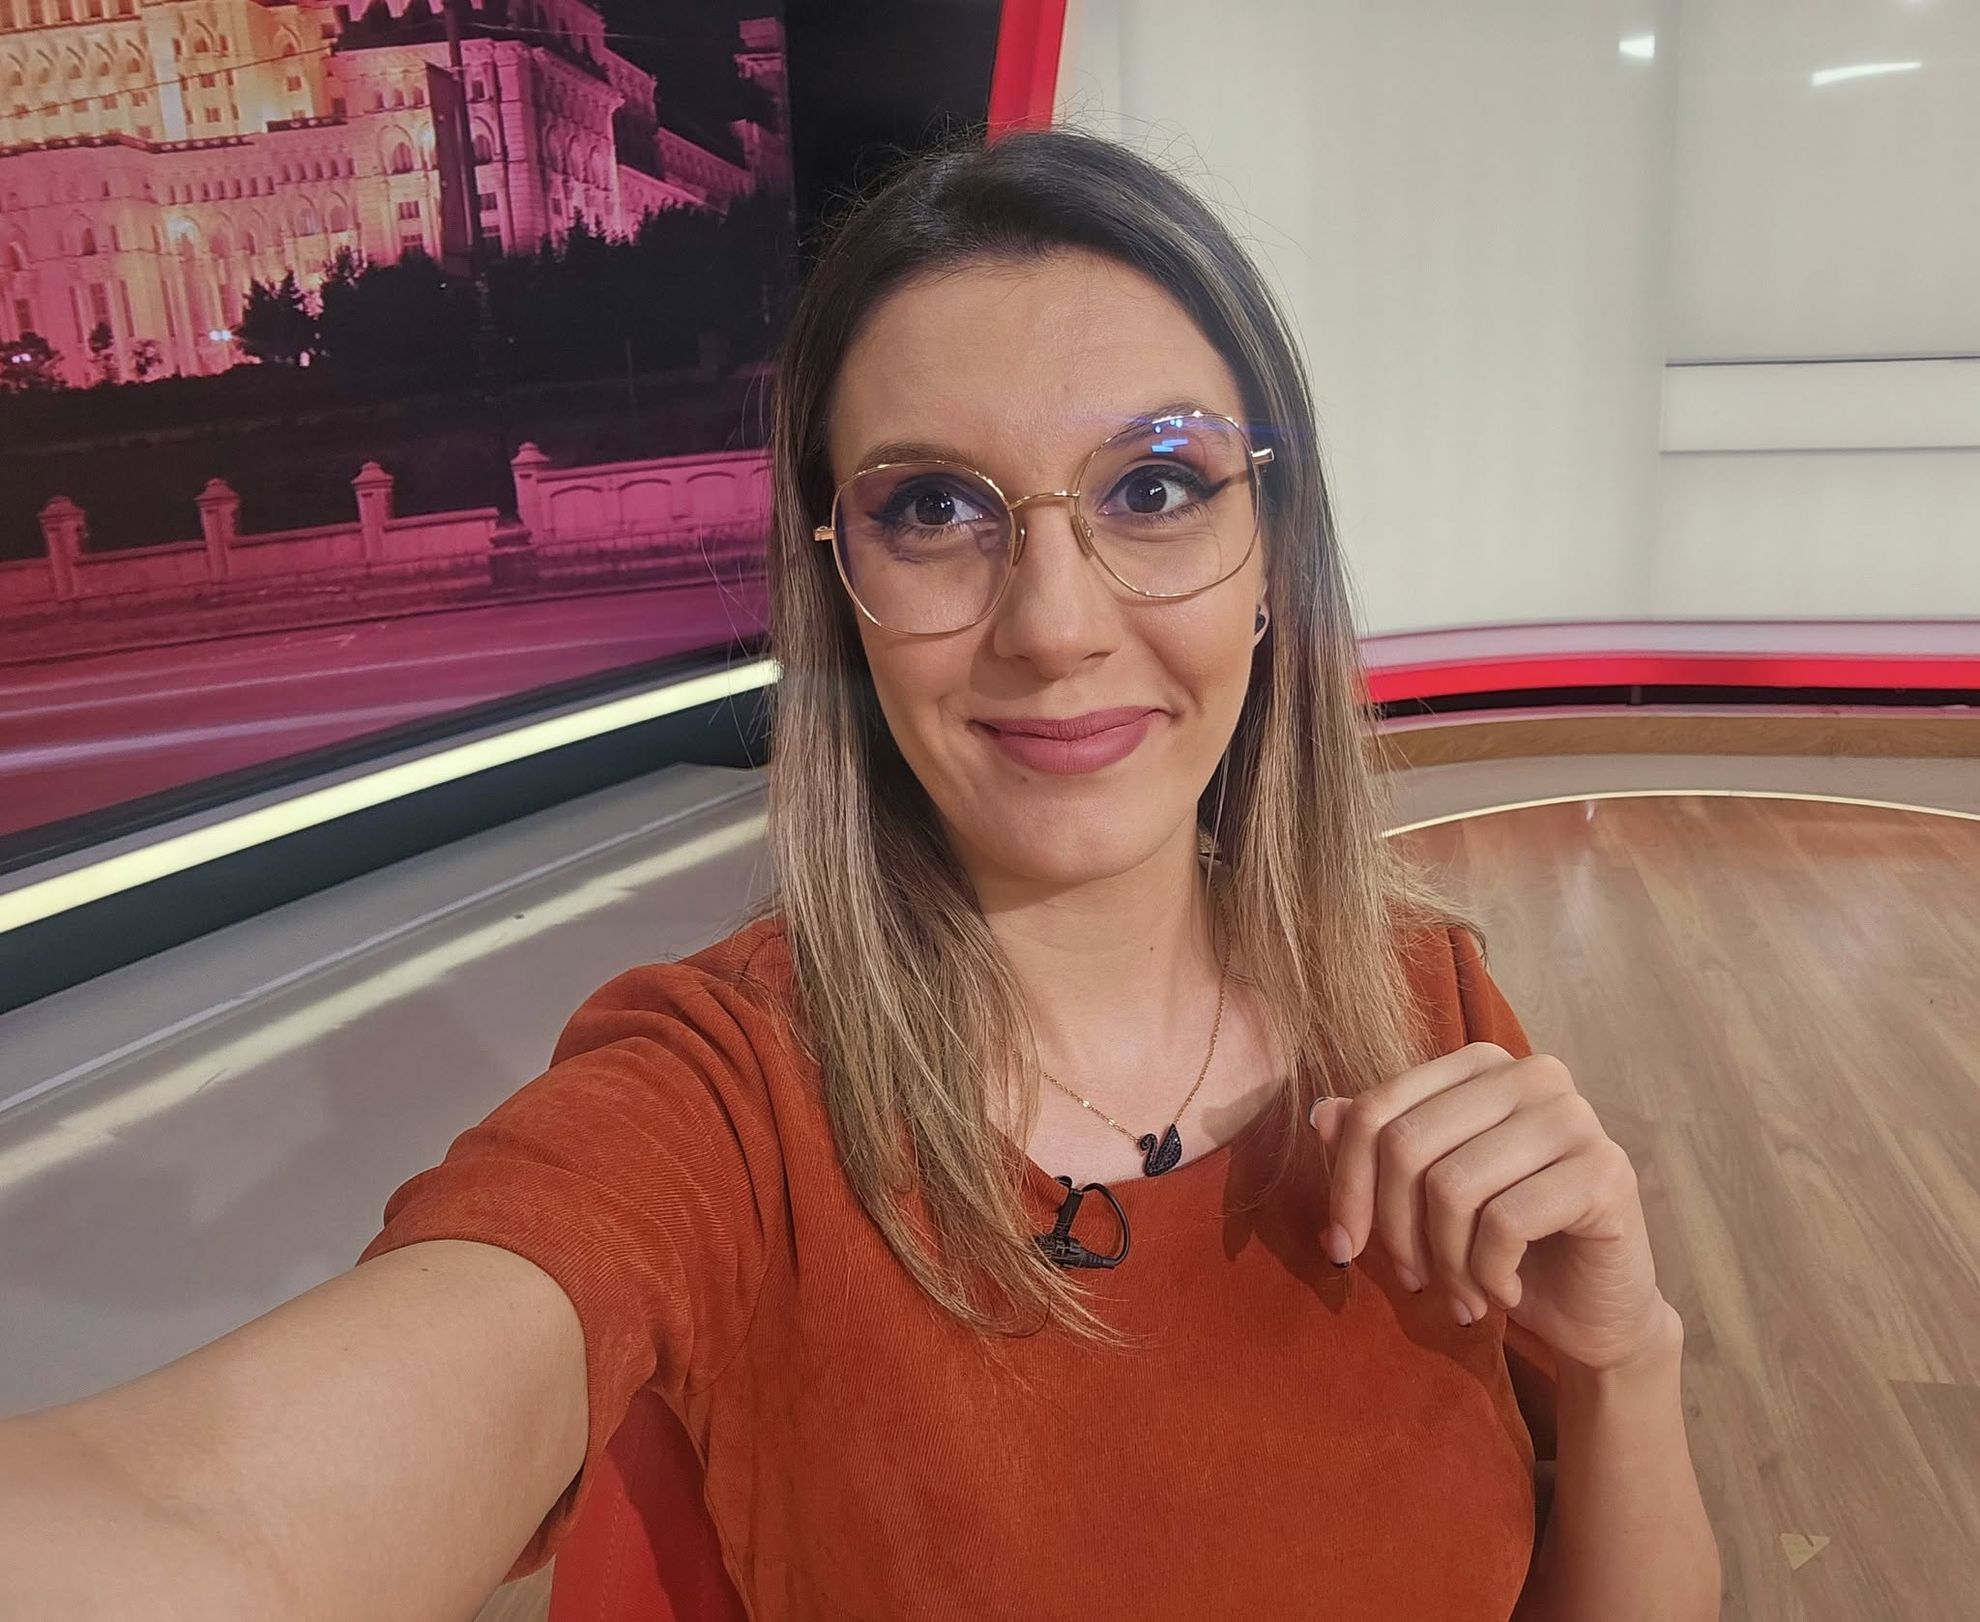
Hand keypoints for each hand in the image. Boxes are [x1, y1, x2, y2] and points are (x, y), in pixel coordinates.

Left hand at [1309, 1042, 1669, 1371]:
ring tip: (1459, 1294)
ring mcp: (1575, 1118)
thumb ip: (1379, 1147)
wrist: (1591, 1310)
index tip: (1342, 1247)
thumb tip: (1320, 1113)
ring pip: (1452, 1186)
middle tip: (1412, 1281)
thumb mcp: (1426, 1196)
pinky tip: (1501, 1291)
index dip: (1345, 1184)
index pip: (1377, 1109)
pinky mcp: (1605, 1172)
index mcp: (1482, 1065)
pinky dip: (1487, 1274)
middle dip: (1394, 1229)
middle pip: (1407, 1145)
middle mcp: (1533, 1074)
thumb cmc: (1503, 1246)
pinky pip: (1505, 1223)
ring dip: (1444, 1262)